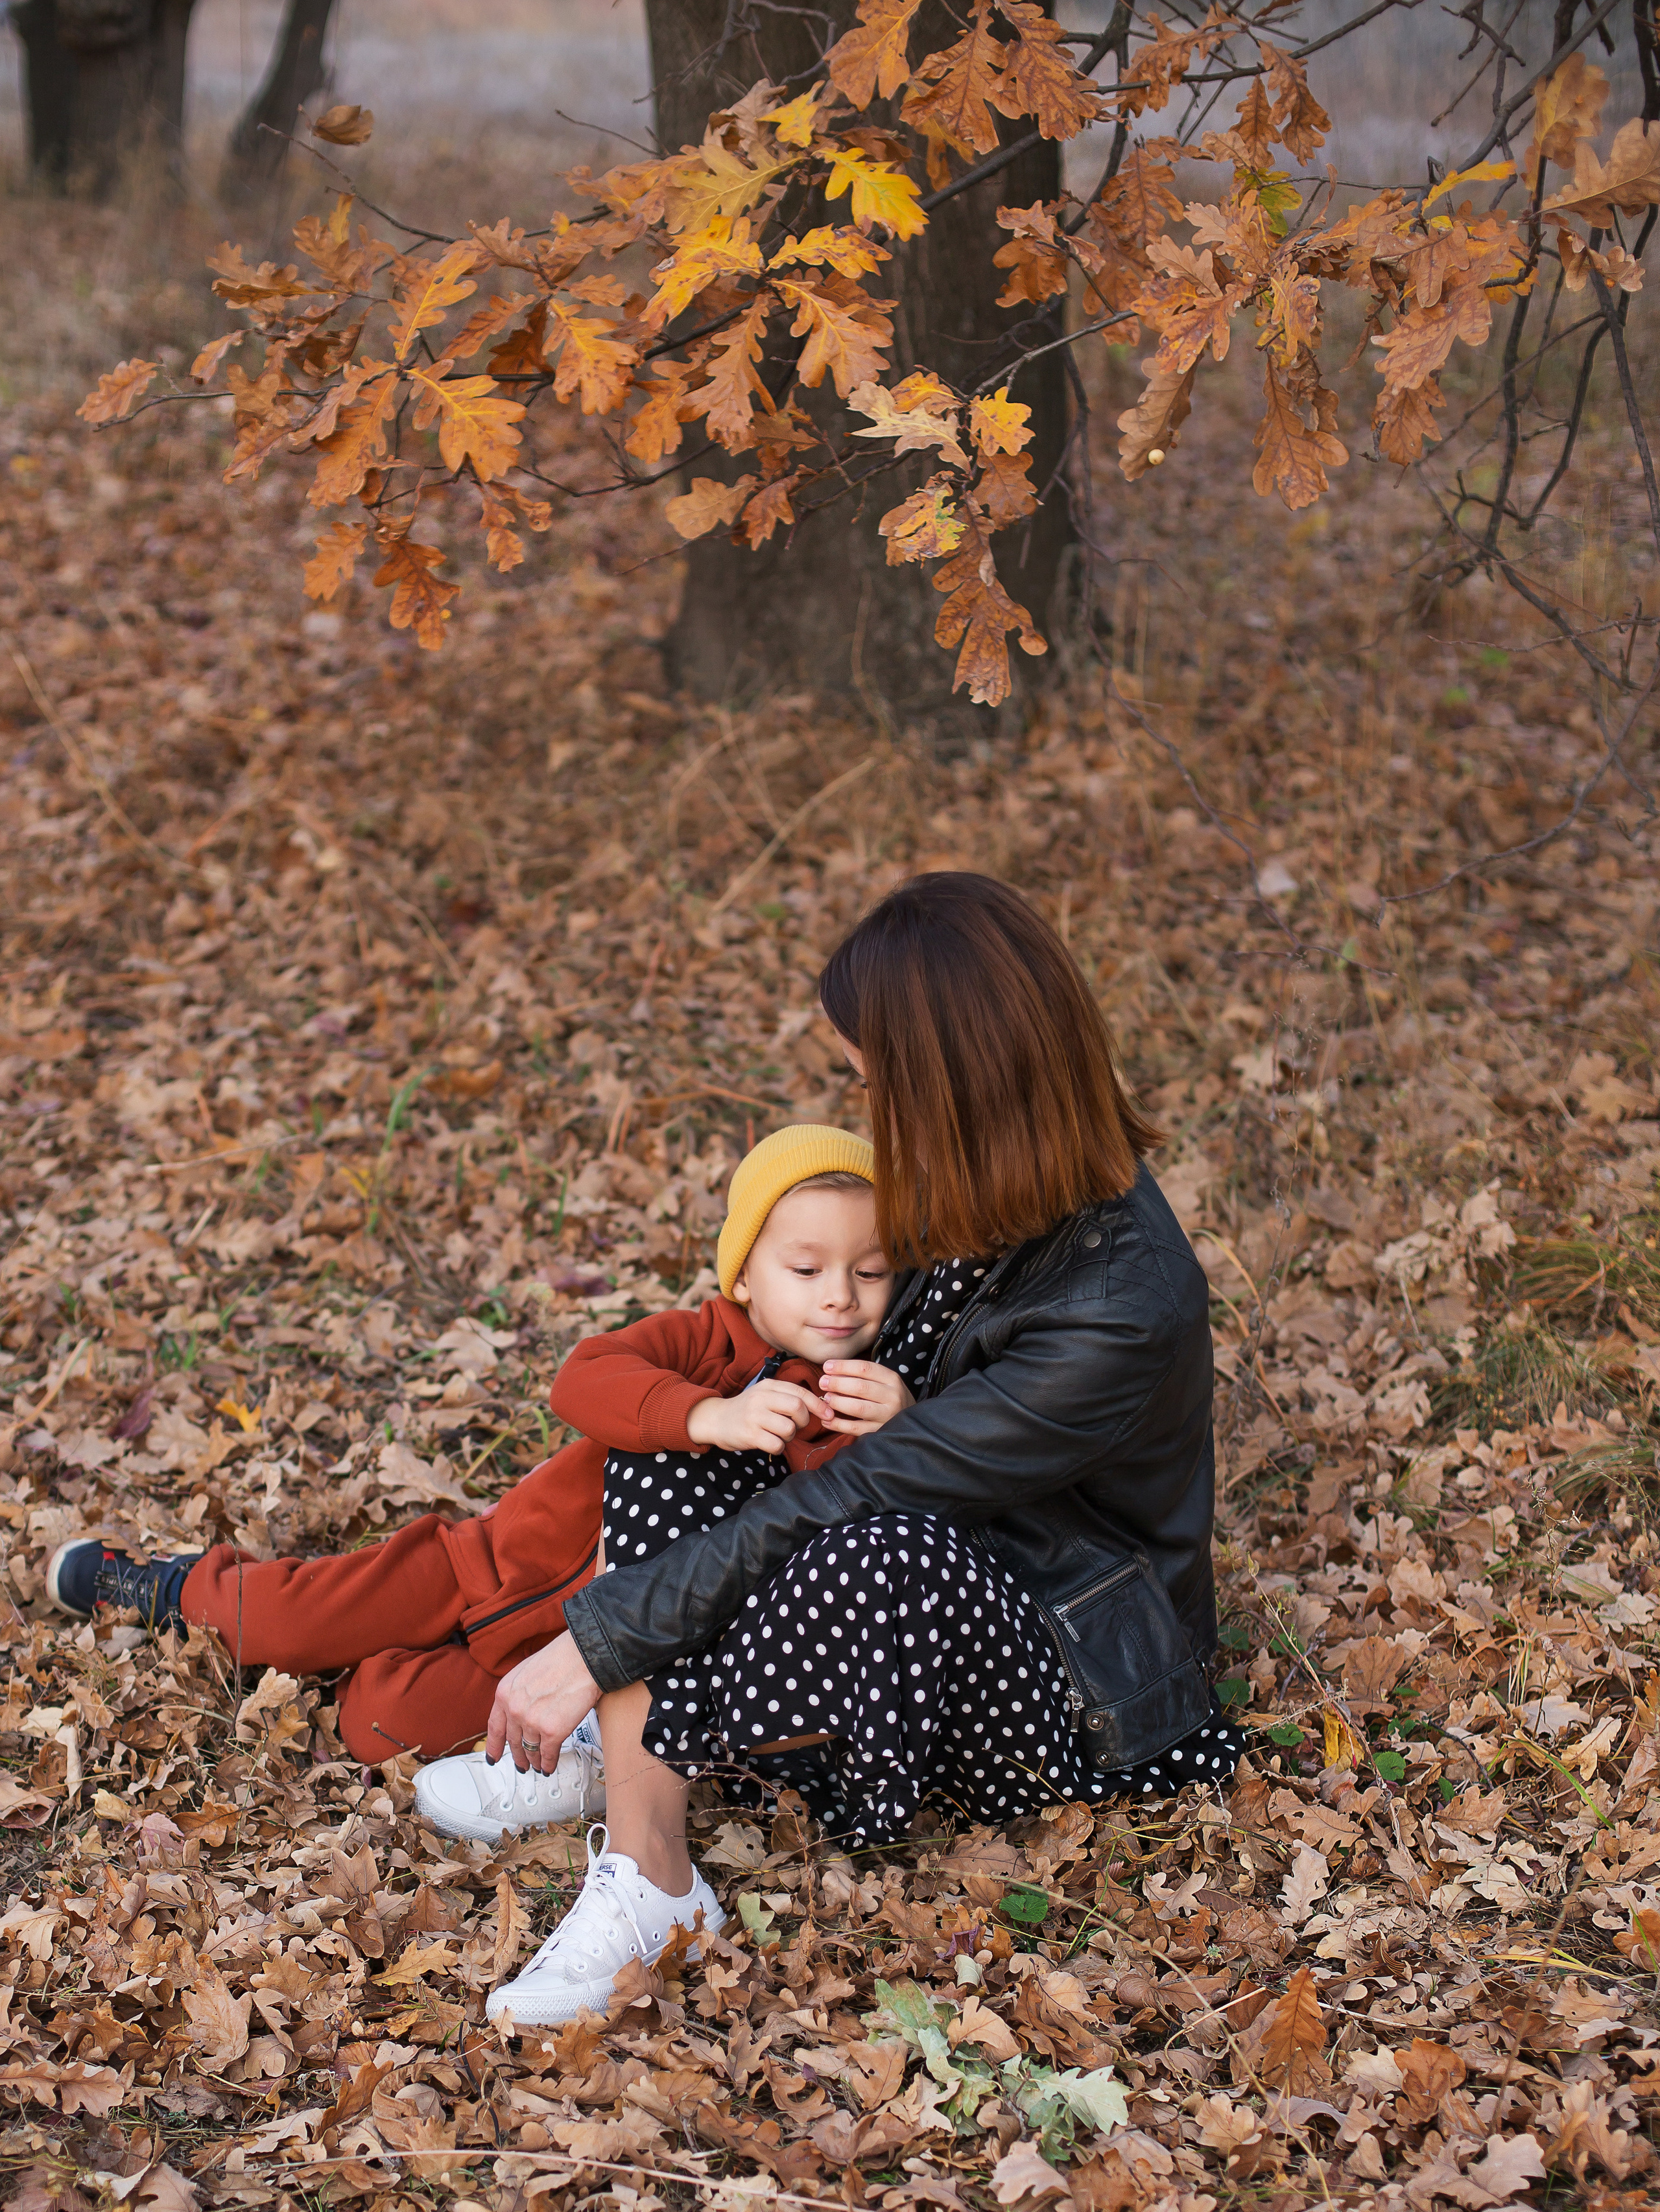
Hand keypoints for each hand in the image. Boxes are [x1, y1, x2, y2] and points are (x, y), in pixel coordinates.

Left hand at [486, 1631, 600, 1772]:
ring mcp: (532, 1722)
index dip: (493, 1746)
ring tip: (537, 1765)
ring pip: (530, 1750)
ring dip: (534, 1760)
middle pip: (513, 1741)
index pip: (494, 1727)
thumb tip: (521, 1709)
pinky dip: (548, 1763)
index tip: (493, 1757)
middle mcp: (514, 1709)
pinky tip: (548, 1766)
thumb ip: (519, 1693)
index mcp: (505, 1692)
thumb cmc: (562, 1658)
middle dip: (518, 1756)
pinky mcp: (552, 1731)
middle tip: (521, 1764)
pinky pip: (547, 1754)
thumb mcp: (526, 1671)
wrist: (584, 1657)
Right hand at [685, 1377, 827, 1454]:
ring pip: (789, 1428)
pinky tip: (769, 1443)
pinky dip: (778, 1447)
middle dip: (803, 1421)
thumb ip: (788, 1397)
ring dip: (789, 1436)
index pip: (800, 1392)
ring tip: (777, 1434)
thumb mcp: (765, 1395)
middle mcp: (761, 1398)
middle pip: (797, 1408)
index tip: (828, 1415)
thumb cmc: (748, 1409)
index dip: (818, 1405)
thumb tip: (820, 1407)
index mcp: (768, 1386)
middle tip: (795, 1426)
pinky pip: (777, 1444)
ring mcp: (754, 1416)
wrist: (716, 1420)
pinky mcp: (750, 1434)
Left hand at [819, 1359, 912, 1434]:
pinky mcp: (880, 1431)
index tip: (827, 1366)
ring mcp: (887, 1415)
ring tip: (826, 1399)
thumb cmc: (889, 1396)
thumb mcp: (882, 1381)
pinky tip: (827, 1420)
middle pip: (860, 1387)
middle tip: (822, 1383)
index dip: (843, 1366)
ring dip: (838, 1402)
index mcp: (891, 1378)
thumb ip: (861, 1376)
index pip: (864, 1368)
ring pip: (858, 1407)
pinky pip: (856, 1428)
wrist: (911, 1419)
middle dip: (837, 1384)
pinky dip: (838, 1424)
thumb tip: (831, 1371)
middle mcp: (892, 1396)